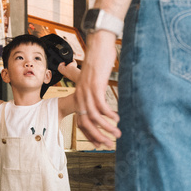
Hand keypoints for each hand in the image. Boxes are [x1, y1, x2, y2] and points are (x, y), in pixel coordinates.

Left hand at [74, 30, 121, 147]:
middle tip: (109, 144)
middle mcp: (80, 96)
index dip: (90, 135)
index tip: (99, 144)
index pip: (81, 122)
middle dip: (98, 137)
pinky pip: (102, 106)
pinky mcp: (95, 87)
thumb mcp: (85, 73)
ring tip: (117, 134)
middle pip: (86, 124)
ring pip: (95, 118)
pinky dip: (109, 115)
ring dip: (107, 128)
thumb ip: (76, 76)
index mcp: (78, 96)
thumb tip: (73, 75)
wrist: (98, 46)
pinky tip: (117, 118)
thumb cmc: (94, 60)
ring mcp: (87, 92)